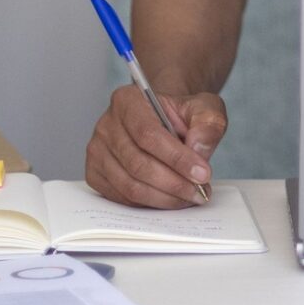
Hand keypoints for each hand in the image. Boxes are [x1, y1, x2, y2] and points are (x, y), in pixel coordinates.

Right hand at [84, 86, 226, 208]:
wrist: (162, 121)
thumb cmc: (178, 115)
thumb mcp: (203, 108)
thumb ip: (208, 123)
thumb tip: (198, 149)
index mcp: (127, 101)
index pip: (148, 134)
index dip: (177, 158)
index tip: (202, 174)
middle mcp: (106, 125)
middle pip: (138, 164)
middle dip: (174, 183)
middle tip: (200, 191)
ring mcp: (97, 151)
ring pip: (130, 186)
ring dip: (165, 198)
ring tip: (190, 196)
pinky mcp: (96, 174)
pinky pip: (122, 198)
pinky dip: (150, 203)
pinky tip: (170, 198)